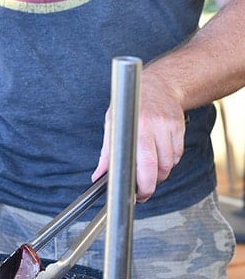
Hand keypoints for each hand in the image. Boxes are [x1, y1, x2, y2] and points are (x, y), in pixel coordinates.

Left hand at [92, 68, 185, 201]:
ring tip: (148, 170)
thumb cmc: (131, 105)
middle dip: (150, 185)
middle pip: (158, 168)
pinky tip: (159, 156)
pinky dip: (169, 162)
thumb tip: (99, 176)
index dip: (141, 183)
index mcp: (135, 125)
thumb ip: (107, 152)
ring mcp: (169, 126)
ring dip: (159, 174)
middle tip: (142, 191)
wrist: (157, 84)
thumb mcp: (113, 123)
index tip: (135, 194)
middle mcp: (154, 125)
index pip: (142, 162)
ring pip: (168, 165)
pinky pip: (177, 156)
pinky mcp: (180, 128)